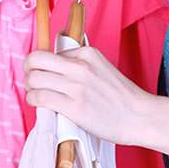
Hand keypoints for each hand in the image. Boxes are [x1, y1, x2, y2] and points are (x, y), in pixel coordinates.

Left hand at [23, 46, 153, 145]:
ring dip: (30, 88)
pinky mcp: (74, 106)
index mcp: (88, 53)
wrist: (139, 115)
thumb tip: (54, 68)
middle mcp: (81, 66)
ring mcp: (77, 85)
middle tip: (33, 81)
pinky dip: (34, 100)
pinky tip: (41, 105)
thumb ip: (80, 64)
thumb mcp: (102, 68)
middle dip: (29, 71)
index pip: (50, 52)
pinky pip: (40, 97)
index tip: (45, 74)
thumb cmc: (122, 97)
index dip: (42, 64)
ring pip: (34, 79)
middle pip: (35, 60)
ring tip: (38, 95)